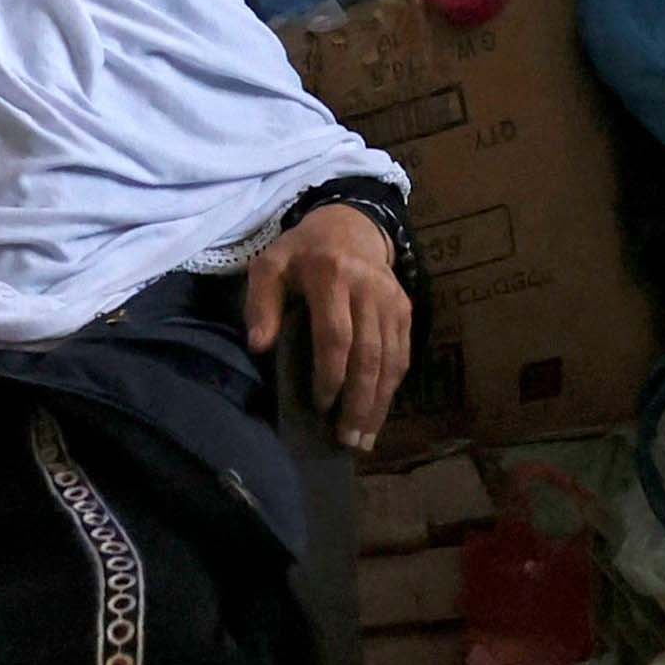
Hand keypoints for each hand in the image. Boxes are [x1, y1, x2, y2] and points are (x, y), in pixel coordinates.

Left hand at [243, 205, 414, 452]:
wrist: (349, 225)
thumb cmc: (301, 253)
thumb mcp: (270, 266)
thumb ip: (261, 303)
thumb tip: (259, 346)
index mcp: (331, 276)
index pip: (336, 336)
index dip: (330, 375)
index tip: (319, 406)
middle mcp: (367, 289)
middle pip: (369, 355)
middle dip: (359, 402)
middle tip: (348, 439)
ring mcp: (391, 300)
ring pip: (391, 359)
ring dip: (379, 403)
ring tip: (365, 438)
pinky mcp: (405, 309)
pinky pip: (402, 353)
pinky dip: (392, 386)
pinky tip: (379, 412)